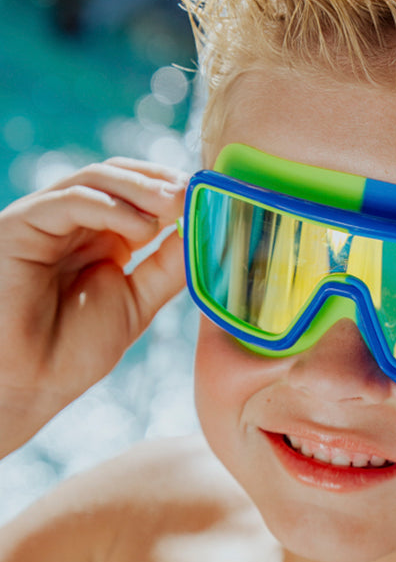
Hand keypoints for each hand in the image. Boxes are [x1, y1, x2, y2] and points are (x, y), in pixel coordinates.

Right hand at [0, 158, 187, 454]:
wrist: (27, 384)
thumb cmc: (73, 350)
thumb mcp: (137, 301)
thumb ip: (167, 267)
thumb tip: (202, 229)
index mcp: (100, 236)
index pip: (138, 192)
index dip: (174, 190)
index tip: (209, 197)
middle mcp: (72, 222)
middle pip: (119, 176)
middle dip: (160, 182)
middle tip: (194, 194)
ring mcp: (46, 220)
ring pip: (95, 179)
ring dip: (141, 188)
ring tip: (174, 207)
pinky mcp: (21, 224)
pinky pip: (69, 200)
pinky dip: (110, 207)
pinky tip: (142, 230)